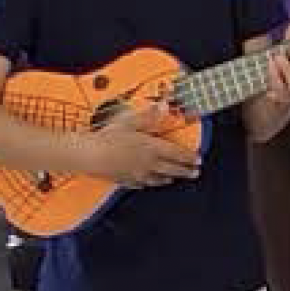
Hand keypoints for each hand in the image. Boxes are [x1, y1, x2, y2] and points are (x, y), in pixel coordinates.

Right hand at [81, 100, 200, 188]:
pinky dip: (149, 183)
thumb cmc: (109, 138)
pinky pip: (141, 184)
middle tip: (194, 173)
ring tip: (173, 178)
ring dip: (169, 178)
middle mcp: (148, 164)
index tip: (198, 160)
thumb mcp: (130, 121)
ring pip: (158, 179)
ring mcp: (137, 174)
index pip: (177, 154)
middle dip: (185, 171)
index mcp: (152, 148)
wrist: (91, 155)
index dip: (189, 157)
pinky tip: (147, 183)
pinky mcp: (126, 180)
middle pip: (172, 169)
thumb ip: (148, 115)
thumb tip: (164, 106)